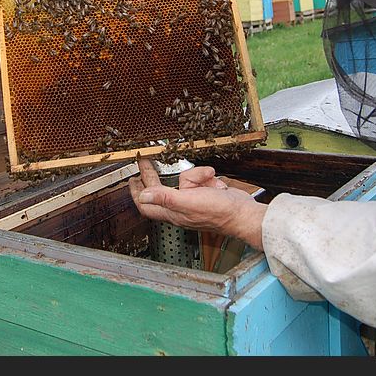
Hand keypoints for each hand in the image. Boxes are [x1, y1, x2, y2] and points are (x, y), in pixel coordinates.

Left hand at [128, 159, 266, 249]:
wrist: (243, 213)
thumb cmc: (218, 212)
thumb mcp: (188, 202)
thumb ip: (165, 198)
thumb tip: (143, 196)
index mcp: (172, 212)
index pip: (146, 204)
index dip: (136, 193)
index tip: (132, 179)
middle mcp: (180, 207)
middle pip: (161, 189)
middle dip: (155, 176)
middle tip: (147, 162)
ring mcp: (193, 200)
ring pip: (185, 180)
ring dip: (196, 176)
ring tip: (208, 180)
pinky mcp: (205, 193)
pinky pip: (200, 179)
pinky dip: (207, 177)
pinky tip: (216, 184)